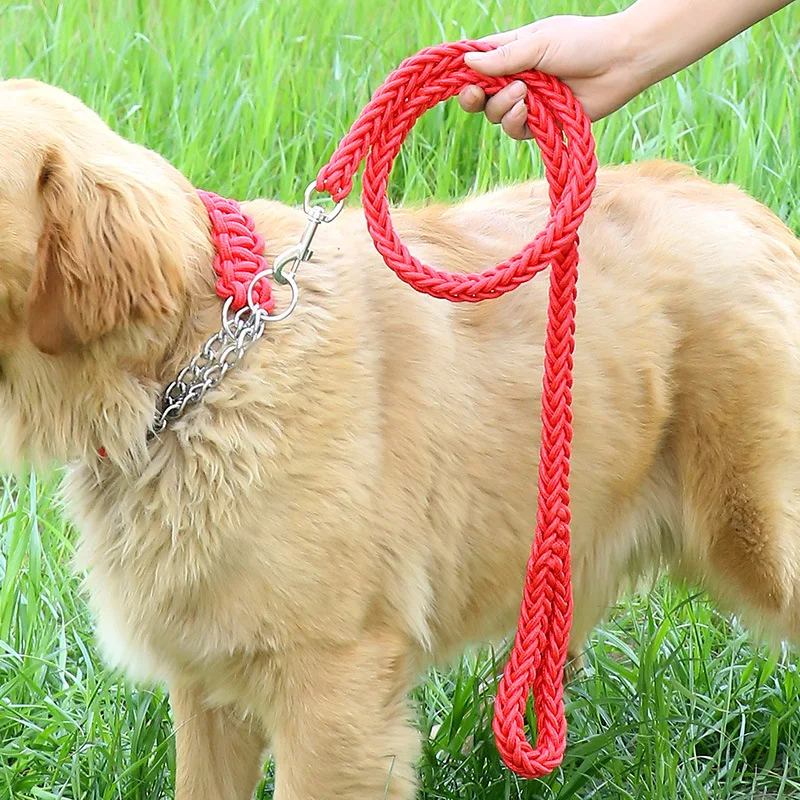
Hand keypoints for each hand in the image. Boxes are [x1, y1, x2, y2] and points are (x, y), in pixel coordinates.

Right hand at [458, 13, 646, 133]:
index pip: (476, 65)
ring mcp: (529, 103)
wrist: (622, 62)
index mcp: (511, 52)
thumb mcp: (540, 42)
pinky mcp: (543, 124)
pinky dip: (517, 122)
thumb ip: (504, 57)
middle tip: (479, 93)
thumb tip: (467, 63)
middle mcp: (516, 78)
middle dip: (475, 98)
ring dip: (503, 107)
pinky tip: (529, 111)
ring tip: (524, 94)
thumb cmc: (584, 42)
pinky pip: (516, 131)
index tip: (459, 79)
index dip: (463, 74)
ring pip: (496, 116)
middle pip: (480, 97)